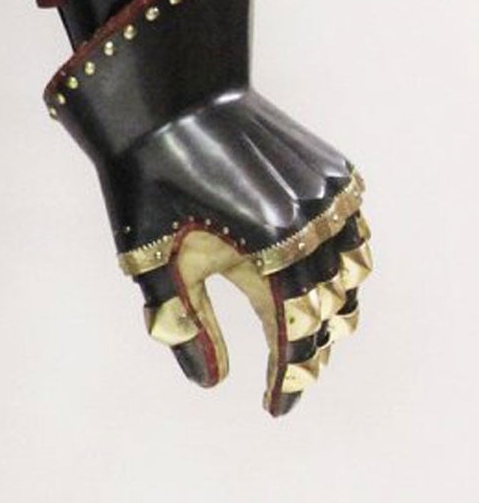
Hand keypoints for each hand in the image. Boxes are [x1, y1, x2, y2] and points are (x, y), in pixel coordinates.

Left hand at [45, 0, 368, 416]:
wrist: (166, 95)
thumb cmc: (145, 179)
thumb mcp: (149, 258)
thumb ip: (182, 324)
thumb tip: (212, 383)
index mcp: (265, 253)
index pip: (295, 339)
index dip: (288, 381)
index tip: (273, 407)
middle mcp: (308, 227)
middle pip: (331, 313)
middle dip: (312, 350)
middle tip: (286, 374)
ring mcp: (327, 196)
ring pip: (355, 272)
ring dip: (336, 306)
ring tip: (307, 328)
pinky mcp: (332, 172)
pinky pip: (356, 229)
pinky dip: (346, 259)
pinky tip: (320, 272)